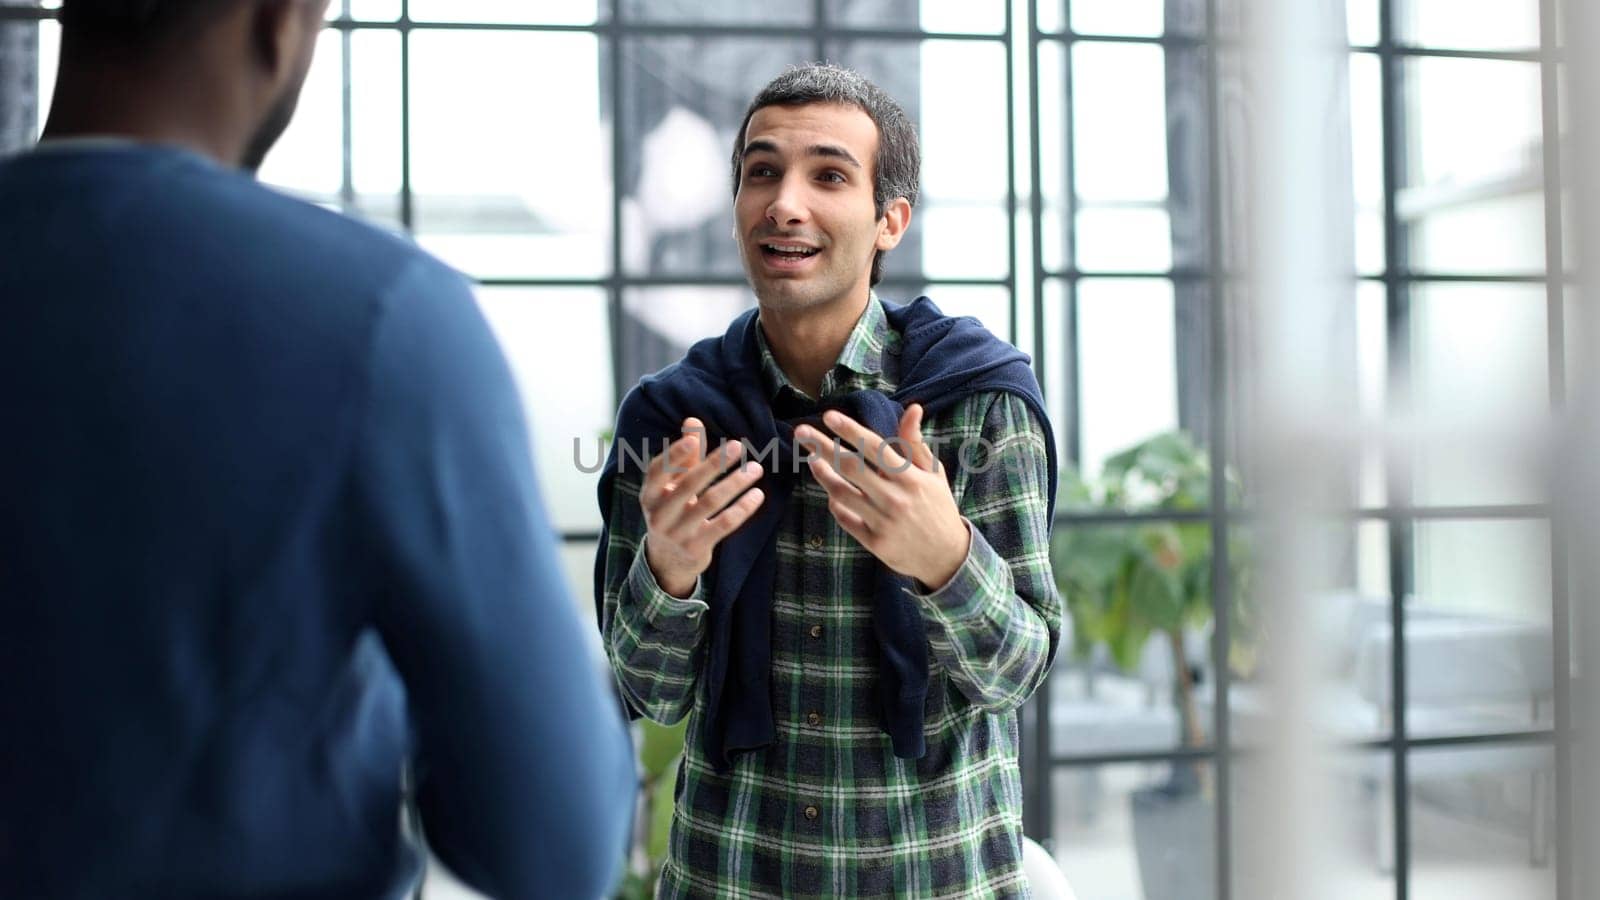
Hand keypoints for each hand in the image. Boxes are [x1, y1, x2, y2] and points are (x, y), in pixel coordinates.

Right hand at [641, 418, 765, 597]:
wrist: (668, 560)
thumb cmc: (674, 510)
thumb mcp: (674, 485)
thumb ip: (686, 455)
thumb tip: (692, 420)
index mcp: (650, 493)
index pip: (659, 469)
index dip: (674, 454)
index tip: (693, 439)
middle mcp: (660, 513)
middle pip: (689, 484)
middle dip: (714, 463)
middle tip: (737, 446)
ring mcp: (677, 532)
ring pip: (709, 503)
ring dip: (735, 483)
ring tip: (756, 469)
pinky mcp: (696, 548)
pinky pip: (723, 525)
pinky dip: (741, 509)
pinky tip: (757, 495)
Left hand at [795, 404, 970, 590]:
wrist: (946, 555)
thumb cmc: (937, 506)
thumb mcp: (933, 473)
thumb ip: (916, 443)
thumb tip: (913, 409)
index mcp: (910, 477)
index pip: (874, 447)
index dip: (850, 430)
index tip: (828, 416)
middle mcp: (894, 498)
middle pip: (850, 467)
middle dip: (822, 447)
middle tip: (800, 432)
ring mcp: (882, 521)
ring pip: (842, 493)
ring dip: (823, 474)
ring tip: (811, 460)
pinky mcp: (874, 542)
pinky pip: (845, 518)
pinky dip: (835, 503)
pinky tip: (830, 491)